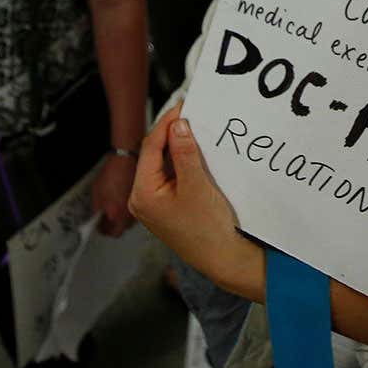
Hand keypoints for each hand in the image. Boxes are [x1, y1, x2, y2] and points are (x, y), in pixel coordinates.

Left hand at [92, 153, 136, 236]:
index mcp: (120, 217)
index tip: (100, 226)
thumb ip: (97, 210)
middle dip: (116, 222)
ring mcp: (142, 205)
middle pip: (124, 227)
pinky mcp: (148, 196)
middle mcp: (134, 215)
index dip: (105, 230)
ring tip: (118, 202)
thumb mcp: (97, 193)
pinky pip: (140, 205)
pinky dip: (133, 202)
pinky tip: (127, 193)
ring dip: (125, 213)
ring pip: (132, 216)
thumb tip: (97, 219)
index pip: (113, 233)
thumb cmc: (113, 174)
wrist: (129, 158)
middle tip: (108, 214)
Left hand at [128, 103, 260, 295]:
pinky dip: (182, 162)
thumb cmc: (209, 230)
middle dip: (171, 134)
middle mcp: (143, 199)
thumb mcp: (197, 185)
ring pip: (163, 165)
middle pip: (154, 155)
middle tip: (189, 114)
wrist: (225, 261)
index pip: (150, 147)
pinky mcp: (168, 207)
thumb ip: (185, 153)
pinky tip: (195, 152)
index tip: (182, 106)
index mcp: (143, 194)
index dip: (166, 124)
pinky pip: (171, 176)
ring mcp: (155, 204)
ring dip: (178, 147)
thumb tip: (177, 125)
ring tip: (194, 129)